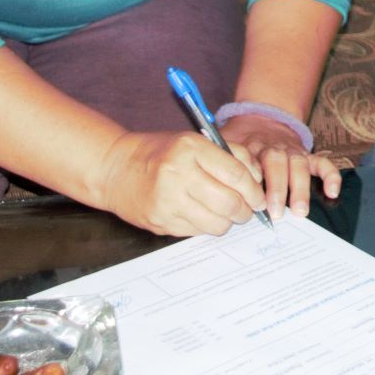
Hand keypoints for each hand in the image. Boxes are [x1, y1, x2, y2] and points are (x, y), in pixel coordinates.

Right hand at [95, 130, 267, 236]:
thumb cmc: (161, 153)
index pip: (235, 174)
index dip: (254, 189)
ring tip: (227, 213)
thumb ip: (230, 155)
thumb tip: (258, 179)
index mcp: (190, 149)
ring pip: (216, 223)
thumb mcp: (195, 141)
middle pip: (229, 202)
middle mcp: (178, 175)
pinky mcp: (161, 223)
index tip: (259, 196)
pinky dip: (207, 226)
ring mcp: (168, 202)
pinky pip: (198, 232)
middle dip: (246, 210)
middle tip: (248, 209)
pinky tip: (204, 215)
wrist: (115, 169)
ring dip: (228, 222)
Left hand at [221, 113, 341, 219]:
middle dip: (278, 188)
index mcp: (251, 146)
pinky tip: (332, 192)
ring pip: (299, 164)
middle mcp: (273, 147)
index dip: (254, 183)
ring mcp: (292, 150)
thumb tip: (204, 189)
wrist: (261, 118)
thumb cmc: (239, 142)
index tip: (253, 203)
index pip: (253, 162)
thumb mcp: (224, 145)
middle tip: (275, 213)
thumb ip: (217, 162)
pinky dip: (330, 175)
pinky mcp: (306, 154)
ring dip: (300, 188)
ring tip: (300, 211)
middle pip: (277, 162)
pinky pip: (322, 162)